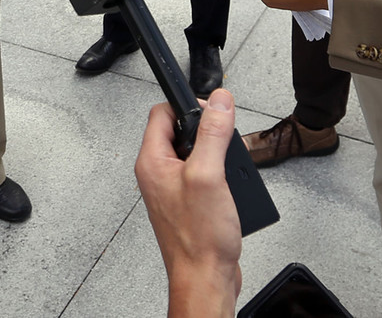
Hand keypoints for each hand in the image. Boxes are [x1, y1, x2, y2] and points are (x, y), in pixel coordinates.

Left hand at [136, 89, 242, 317]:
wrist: (205, 279)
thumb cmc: (199, 239)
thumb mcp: (209, 174)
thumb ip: (212, 134)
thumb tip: (218, 101)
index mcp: (153, 162)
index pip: (162, 113)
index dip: (187, 106)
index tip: (210, 110)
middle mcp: (159, 174)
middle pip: (179, 131)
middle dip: (205, 130)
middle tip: (222, 139)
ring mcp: (173, 190)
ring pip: (193, 153)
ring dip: (214, 152)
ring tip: (227, 165)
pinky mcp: (188, 203)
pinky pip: (201, 174)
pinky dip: (218, 173)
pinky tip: (229, 185)